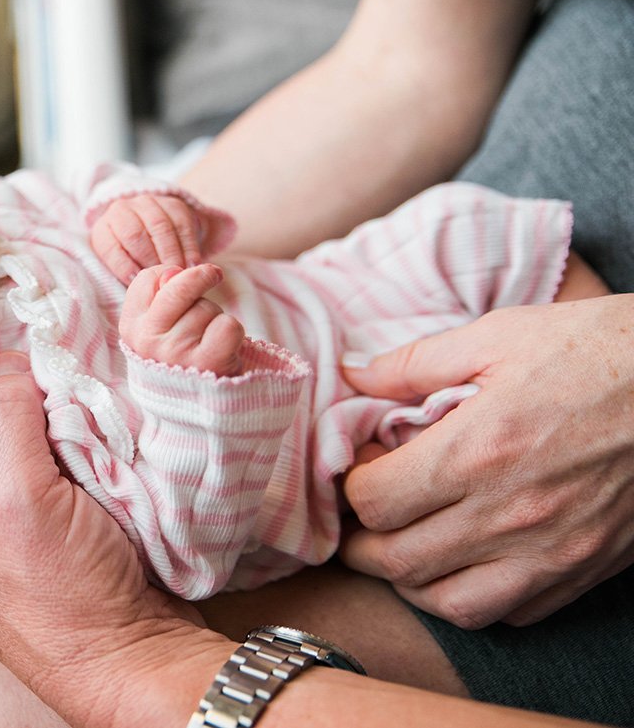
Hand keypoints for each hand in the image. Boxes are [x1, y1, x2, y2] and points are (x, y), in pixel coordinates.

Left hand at [0, 352, 207, 723]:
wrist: (136, 662)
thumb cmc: (64, 599)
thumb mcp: (18, 498)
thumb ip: (1, 418)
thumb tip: (2, 360)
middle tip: (17, 360)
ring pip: (6, 455)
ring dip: (32, 423)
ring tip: (54, 386)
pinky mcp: (47, 544)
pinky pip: (45, 477)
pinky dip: (62, 448)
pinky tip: (81, 425)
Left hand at [90, 194, 203, 284]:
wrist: (149, 228)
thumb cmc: (132, 258)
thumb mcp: (121, 265)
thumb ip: (127, 275)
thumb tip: (143, 292)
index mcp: (103, 229)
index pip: (110, 248)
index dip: (124, 267)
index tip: (138, 282)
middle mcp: (122, 210)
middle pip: (135, 235)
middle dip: (151, 260)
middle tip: (163, 280)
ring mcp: (147, 203)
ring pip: (160, 227)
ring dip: (172, 254)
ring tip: (179, 274)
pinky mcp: (172, 203)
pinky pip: (182, 224)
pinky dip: (189, 247)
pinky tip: (192, 264)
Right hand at [120, 263, 244, 375]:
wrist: (192, 404)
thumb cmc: (177, 353)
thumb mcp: (157, 325)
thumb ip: (160, 293)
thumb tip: (173, 272)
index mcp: (131, 327)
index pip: (147, 279)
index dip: (169, 274)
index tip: (178, 283)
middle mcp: (149, 341)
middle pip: (179, 287)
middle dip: (201, 277)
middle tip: (213, 274)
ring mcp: (177, 353)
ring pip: (207, 308)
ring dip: (213, 316)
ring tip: (205, 339)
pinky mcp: (208, 362)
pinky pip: (228, 325)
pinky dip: (233, 332)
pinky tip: (222, 347)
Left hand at [340, 296, 633, 627]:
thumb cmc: (596, 349)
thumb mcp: (497, 335)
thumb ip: (413, 363)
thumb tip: (352, 374)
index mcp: (478, 450)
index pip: (373, 502)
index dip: (351, 486)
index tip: (364, 466)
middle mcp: (509, 512)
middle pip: (397, 561)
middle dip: (363, 542)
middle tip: (365, 517)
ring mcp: (551, 550)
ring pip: (450, 604)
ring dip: (411, 581)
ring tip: (406, 547)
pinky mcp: (584, 569)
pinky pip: (511, 612)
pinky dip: (474, 598)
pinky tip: (467, 561)